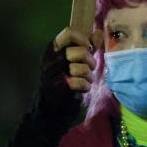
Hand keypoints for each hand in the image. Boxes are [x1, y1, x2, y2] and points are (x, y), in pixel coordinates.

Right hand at [0, 27, 98, 146]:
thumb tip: (98, 32)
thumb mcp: (74, 63)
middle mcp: (49, 60)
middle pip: (78, 51)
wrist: (48, 114)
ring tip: (85, 81)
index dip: (83, 39)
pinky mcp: (56, 89)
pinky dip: (85, 87)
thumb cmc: (63, 86)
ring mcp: (50, 74)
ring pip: (80, 67)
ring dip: (88, 76)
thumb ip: (86, 48)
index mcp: (51, 50)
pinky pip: (79, 82)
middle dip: (89, 61)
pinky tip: (82, 90)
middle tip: (88, 69)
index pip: (69, 33)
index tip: (88, 48)